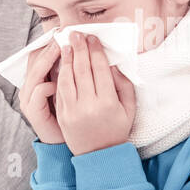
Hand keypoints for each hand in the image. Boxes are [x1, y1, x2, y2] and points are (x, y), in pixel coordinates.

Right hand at [19, 39, 64, 144]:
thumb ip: (72, 74)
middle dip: (50, 46)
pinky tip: (57, 81)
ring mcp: (30, 99)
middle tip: (63, 34)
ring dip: (47, 60)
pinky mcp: (33, 112)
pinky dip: (46, 86)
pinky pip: (37, 94)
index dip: (52, 42)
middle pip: (36, 60)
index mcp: (41, 80)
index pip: (42, 55)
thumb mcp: (71, 92)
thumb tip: (83, 52)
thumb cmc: (71, 117)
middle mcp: (32, 87)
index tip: (66, 31)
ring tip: (61, 49)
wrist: (63, 144)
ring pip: (35, 73)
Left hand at [55, 31, 136, 155]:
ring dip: (67, 59)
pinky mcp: (63, 115)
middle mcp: (89, 105)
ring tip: (67, 45)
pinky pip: (61, 90)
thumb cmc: (117, 129)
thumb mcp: (129, 108)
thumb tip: (112, 64)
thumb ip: (124, 85)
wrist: (100, 155)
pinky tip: (62, 64)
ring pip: (68, 78)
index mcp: (108, 103)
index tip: (93, 39)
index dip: (95, 51)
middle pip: (82, 70)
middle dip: (79, 49)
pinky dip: (61, 74)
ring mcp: (73, 110)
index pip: (99, 70)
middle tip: (77, 34)